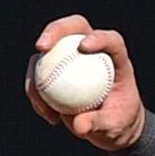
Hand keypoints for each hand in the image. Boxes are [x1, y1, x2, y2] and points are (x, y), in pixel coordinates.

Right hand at [25, 14, 145, 150]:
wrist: (109, 127)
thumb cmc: (118, 122)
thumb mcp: (114, 127)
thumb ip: (99, 123)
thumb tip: (79, 126)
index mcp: (115, 59)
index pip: (110, 40)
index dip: (98, 37)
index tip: (83, 47)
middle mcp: (93, 51)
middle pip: (74, 28)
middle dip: (55, 30)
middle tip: (41, 48)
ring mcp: (72, 56)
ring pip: (48, 48)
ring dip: (36, 66)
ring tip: (38, 93)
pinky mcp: (55, 68)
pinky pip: (39, 74)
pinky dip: (37, 91)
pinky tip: (44, 112)